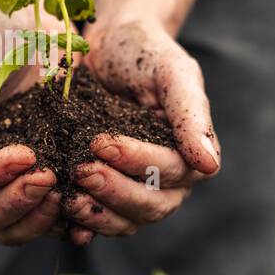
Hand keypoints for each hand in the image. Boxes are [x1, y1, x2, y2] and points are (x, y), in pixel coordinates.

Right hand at [0, 0, 64, 245]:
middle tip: (49, 179)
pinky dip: (72, 217)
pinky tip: (92, 210)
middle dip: (17, 205)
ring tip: (68, 193)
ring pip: (21, 224)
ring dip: (42, 220)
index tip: (26, 155)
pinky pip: (60, 211)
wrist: (30, 18)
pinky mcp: (56, 170)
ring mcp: (20, 175)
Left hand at [68, 17, 220, 241]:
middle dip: (115, 191)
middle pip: (152, 205)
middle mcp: (169, 180)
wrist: (106, 48)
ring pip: (127, 221)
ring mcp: (137, 190)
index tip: (102, 143)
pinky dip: (83, 226)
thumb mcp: (171, 71)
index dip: (138, 162)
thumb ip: (191, 114)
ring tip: (68, 197)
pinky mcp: (106, 195)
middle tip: (82, 169)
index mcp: (191, 152)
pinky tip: (64, 220)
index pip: (172, 172)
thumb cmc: (143, 53)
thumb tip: (209, 166)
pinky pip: (100, 222)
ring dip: (99, 214)